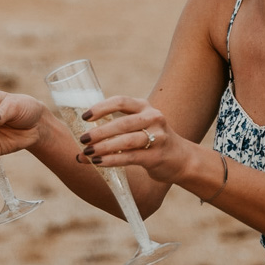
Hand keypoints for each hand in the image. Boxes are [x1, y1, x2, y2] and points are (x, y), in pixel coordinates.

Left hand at [76, 95, 190, 181]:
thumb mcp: (140, 123)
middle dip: (100, 132)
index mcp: (144, 106)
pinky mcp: (156, 156)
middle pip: (122, 123)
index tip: (84, 117)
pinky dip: (112, 160)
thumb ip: (118, 125)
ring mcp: (157, 137)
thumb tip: (83, 136)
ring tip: (87, 153)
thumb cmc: (152, 140)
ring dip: (103, 147)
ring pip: (126, 141)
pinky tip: (98, 162)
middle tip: (83, 139)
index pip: (120, 101)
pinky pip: (130, 158)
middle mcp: (153, 118)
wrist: (181, 159)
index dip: (101, 108)